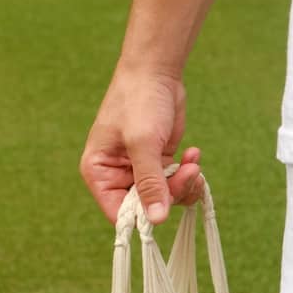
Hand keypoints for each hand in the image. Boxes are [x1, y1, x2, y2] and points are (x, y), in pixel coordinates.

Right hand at [79, 63, 202, 224]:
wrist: (156, 72)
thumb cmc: (139, 102)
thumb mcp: (143, 143)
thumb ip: (150, 183)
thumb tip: (156, 220)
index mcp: (99, 172)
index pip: (118, 213)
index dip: (142, 217)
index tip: (165, 208)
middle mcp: (117, 175)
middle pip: (146, 207)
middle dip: (171, 194)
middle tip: (189, 174)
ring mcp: (140, 170)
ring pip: (165, 197)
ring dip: (184, 184)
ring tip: (194, 163)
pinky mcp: (159, 162)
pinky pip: (176, 181)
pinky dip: (188, 173)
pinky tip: (193, 153)